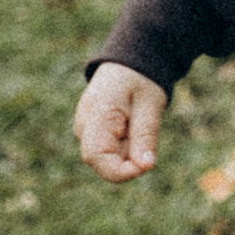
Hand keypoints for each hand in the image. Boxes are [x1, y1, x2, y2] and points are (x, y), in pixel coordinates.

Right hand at [74, 61, 167, 181]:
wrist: (129, 63)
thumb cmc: (141, 80)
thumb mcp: (151, 104)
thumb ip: (146, 135)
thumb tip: (146, 167)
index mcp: (96, 113)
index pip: (96, 157)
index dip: (120, 171)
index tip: (146, 167)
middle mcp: (83, 124)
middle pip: (102, 161)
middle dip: (128, 159)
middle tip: (145, 130)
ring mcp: (84, 129)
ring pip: (108, 157)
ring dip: (128, 150)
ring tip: (137, 121)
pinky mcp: (91, 133)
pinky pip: (110, 150)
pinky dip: (125, 144)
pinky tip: (131, 124)